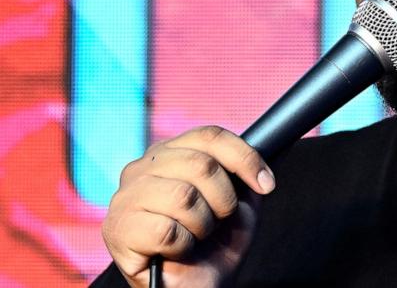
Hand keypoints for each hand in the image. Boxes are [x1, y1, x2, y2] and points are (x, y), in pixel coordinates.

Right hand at [101, 126, 275, 287]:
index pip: (210, 135)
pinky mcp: (117, 229)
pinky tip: (177, 250)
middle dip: (224, 199)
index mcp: (169, 153)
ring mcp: (124, 198)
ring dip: (203, 224)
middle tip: (220, 220)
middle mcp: (141, 168)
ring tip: (196, 235)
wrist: (200, 284)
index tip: (266, 184)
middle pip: (201, 164)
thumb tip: (255, 158)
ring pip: (183, 196)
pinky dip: (183, 246)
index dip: (245, 158)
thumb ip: (242, 171)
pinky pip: (165, 230)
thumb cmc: (215, 243)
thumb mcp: (240, 199)